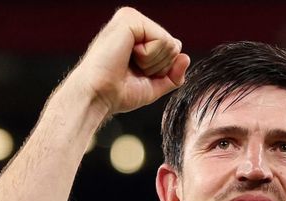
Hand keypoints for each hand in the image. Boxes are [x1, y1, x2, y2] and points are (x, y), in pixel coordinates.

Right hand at [71, 7, 189, 115]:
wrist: (99, 96)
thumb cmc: (118, 93)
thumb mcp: (153, 86)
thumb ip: (173, 74)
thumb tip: (186, 57)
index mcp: (139, 36)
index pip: (172, 49)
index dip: (162, 70)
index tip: (138, 75)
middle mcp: (135, 23)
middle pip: (174, 46)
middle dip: (159, 67)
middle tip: (133, 70)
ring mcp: (132, 19)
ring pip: (170, 44)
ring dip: (153, 63)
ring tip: (128, 64)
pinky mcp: (130, 19)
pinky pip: (161, 40)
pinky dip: (149, 56)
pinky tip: (128, 56)